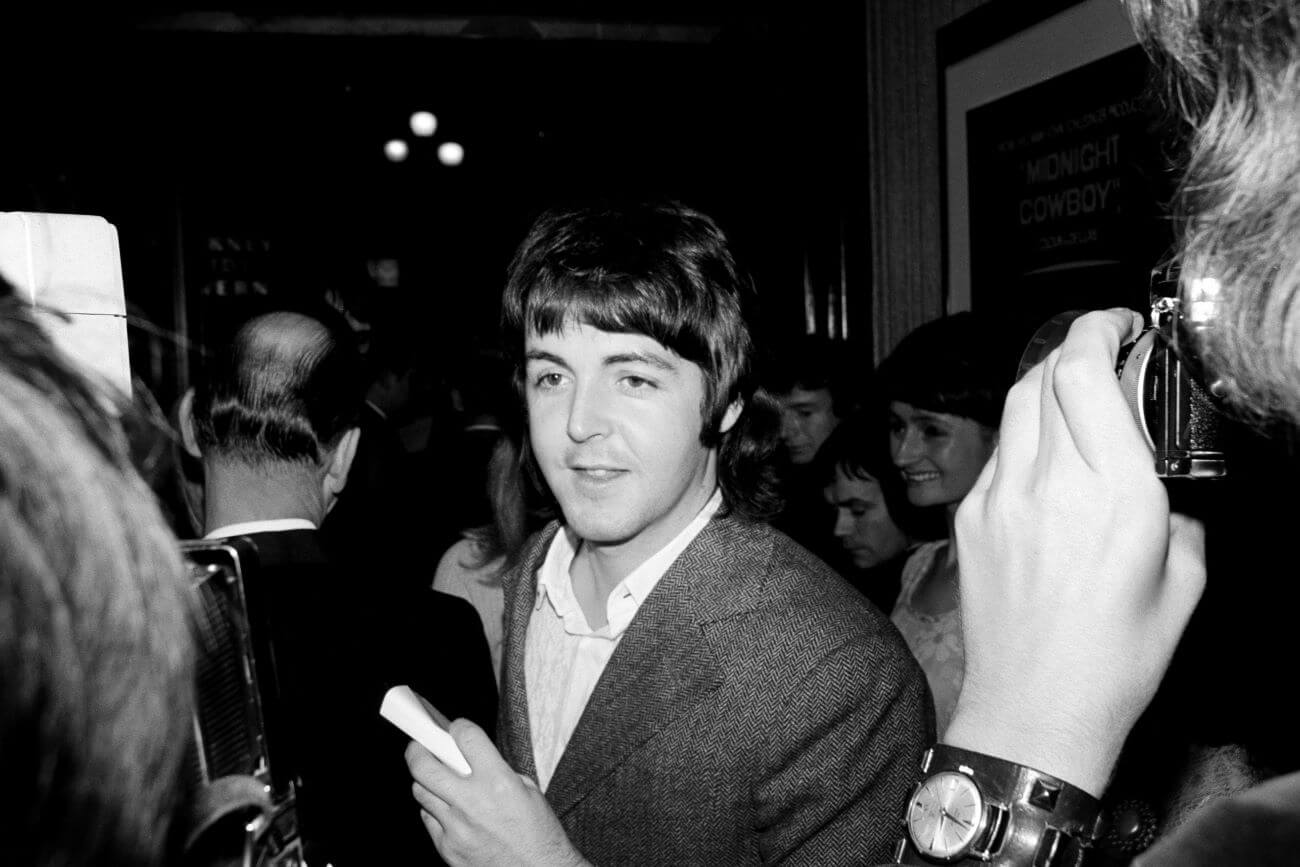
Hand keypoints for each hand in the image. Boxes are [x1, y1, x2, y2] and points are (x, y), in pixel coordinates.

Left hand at [405, 719, 589, 866]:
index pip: (465, 738)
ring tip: (438, 779)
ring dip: (427, 781)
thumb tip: (470, 759)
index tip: (454, 728)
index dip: (457, 727)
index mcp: (497, 782)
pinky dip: (434, 810)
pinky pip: (428, 820)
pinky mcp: (447, 848)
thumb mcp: (528, 790)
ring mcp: (455, 827)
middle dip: (418, 748)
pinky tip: (448, 808)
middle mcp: (472, 803)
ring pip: (421, 792)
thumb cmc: (539, 835)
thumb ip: (496, 770)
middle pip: (424, 765)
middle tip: (420, 745)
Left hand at [944, 309, 1206, 794]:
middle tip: (1103, 354)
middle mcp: (1051, 484)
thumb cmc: (1112, 660)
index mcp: (1116, 494)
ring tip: (1073, 401)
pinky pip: (995, 454)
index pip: (1085, 371)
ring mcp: (999, 499)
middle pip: (1044, 373)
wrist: (1034, 710)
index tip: (1120, 325)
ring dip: (1045, 386)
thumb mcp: (1184, 582)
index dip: (1099, 328)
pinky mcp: (969, 519)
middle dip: (1075, 347)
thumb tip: (1160, 486)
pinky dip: (1022, 440)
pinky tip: (1043, 465)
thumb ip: (1178, 516)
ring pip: (1014, 407)